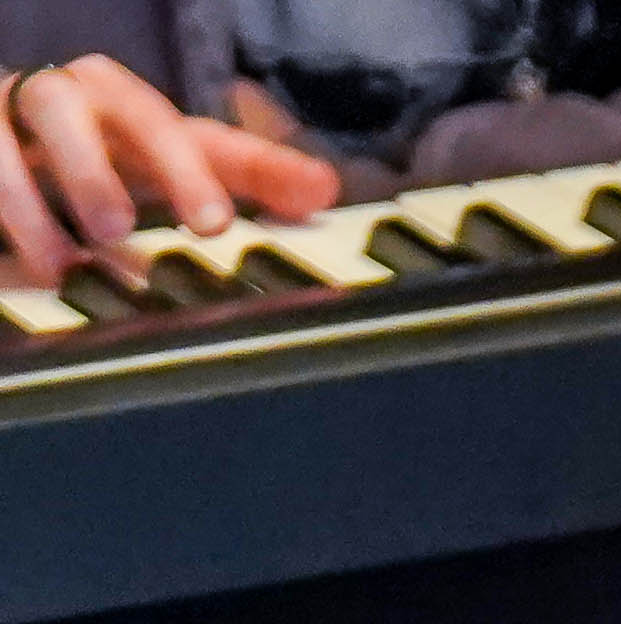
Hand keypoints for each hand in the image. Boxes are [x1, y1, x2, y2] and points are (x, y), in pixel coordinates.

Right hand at [0, 56, 338, 283]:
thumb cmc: (105, 146)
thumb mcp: (174, 157)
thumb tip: (323, 189)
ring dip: (29, 200)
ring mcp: (4, 116)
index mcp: (124, 100)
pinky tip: (16, 264)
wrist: (8, 129)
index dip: (190, 171)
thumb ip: (246, 173)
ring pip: (5, 140)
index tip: (213, 225)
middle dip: (97, 170)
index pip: (168, 127)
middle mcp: (63, 96)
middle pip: (74, 115)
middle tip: (118, 231)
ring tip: (58, 264)